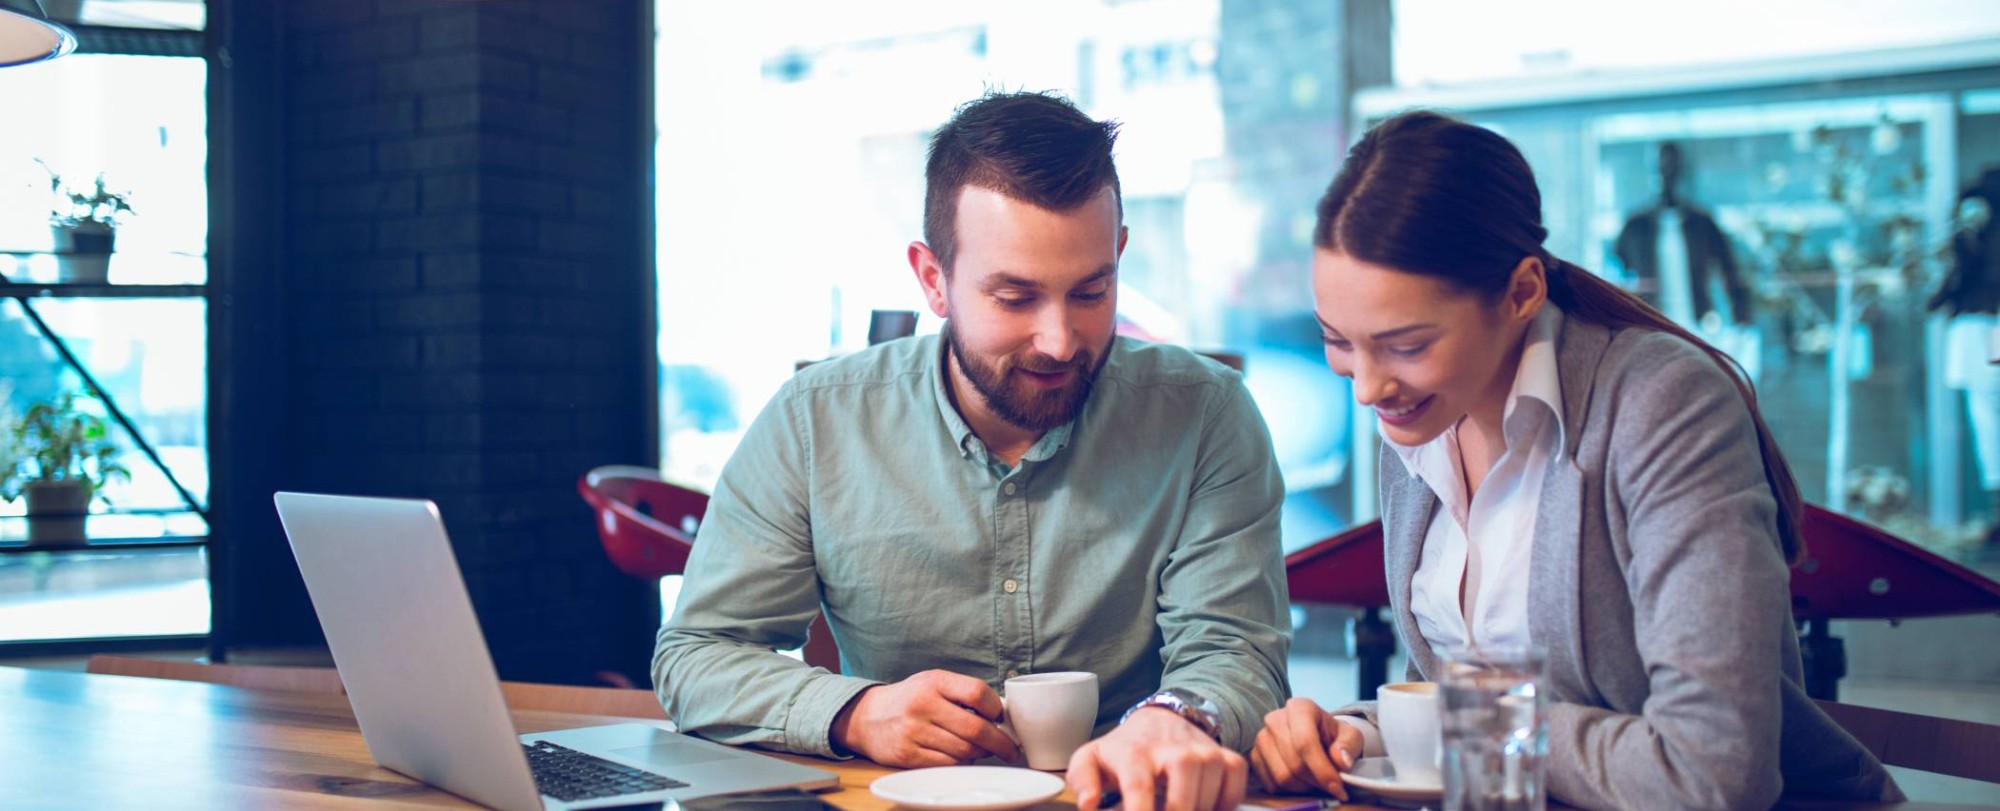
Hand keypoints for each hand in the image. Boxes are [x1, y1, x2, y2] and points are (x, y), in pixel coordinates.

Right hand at [829, 670, 1019, 767]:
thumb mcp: (933, 683)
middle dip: (1000, 743)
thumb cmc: (910, 699)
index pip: (977, 693)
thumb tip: (1001, 714)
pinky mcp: (907, 755)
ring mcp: (914, 731)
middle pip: (975, 728)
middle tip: (1010, 749)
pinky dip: (960, 763)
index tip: (1001, 717)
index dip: (996, 708)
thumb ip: (963, 693)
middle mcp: (923, 705)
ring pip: (964, 750)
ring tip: (982, 750)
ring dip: (980, 754)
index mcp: (934, 682)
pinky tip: (961, 756)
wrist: (868, 716)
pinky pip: (947, 764)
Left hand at [1067, 707, 1245, 810]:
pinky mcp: (1226, 756)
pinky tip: (1204, 805)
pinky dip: (1224, 804)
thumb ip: (1082, 780)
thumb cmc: (1124, 749)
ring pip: (1208, 800)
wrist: (1160, 719)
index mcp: (1136, 754)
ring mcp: (1204, 752)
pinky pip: (1234, 790)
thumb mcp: (1092, 759)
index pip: (1139, 789)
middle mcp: (1174, 751)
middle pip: (1182, 801)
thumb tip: (1089, 804)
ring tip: (1174, 807)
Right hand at [1248, 698, 1363, 800]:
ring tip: (1316, 780)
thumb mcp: (1351, 736)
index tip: (1337, 787)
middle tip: (1331, 785)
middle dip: (1316, 780)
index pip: (1305, 742)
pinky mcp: (1254, 756)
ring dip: (1304, 786)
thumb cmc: (1333, 736)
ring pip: (1282, 776)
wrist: (1317, 737)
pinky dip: (1289, 790)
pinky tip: (1301, 781)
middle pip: (1294, 763)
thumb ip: (1349, 746)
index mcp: (1300, 707)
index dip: (1322, 769)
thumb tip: (1341, 762)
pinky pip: (1271, 784)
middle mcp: (1275, 719)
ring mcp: (1261, 738)